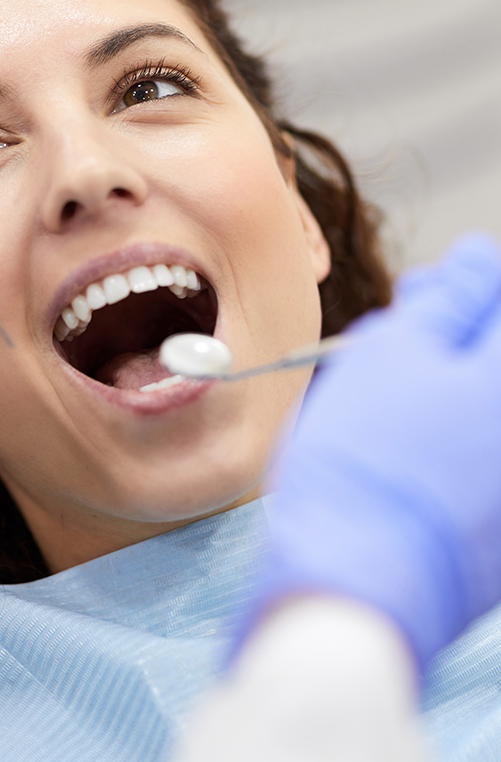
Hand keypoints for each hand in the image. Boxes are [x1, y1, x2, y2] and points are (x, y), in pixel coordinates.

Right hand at [247, 233, 500, 670]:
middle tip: (389, 351)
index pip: (499, 304)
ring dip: (439, 392)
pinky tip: (394, 454)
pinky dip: (442, 444)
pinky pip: (476, 463)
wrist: (355, 583)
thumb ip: (447, 300)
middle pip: (492, 362)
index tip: (416, 299)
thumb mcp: (393, 355)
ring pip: (479, 412)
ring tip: (378, 408)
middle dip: (448, 341)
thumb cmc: (365, 463)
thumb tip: (480, 257)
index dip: (459, 290)